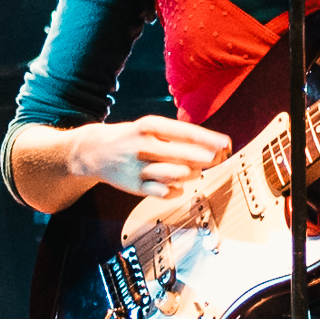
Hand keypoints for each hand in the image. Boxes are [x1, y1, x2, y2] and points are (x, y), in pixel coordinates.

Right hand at [77, 116, 233, 195]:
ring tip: (194, 171)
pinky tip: (177, 185)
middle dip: (205, 158)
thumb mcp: (148, 127)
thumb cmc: (130, 137)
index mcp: (148, 126)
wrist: (94, 151)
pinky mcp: (135, 187)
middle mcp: (143, 146)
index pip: (184, 132)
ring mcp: (139, 168)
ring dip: (191, 174)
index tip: (225, 143)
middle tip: (216, 159)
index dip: (208, 139)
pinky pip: (165, 192)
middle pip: (183, 155)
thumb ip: (175, 136)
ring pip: (176, 174)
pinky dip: (176, 190)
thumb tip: (209, 144)